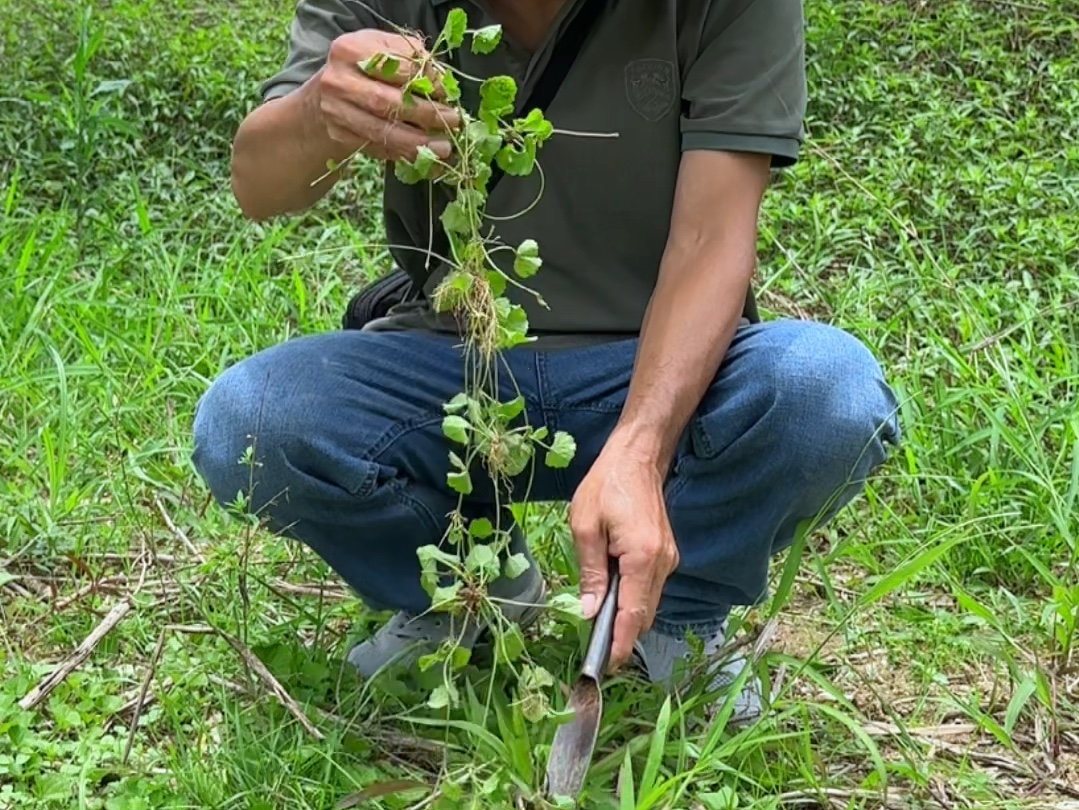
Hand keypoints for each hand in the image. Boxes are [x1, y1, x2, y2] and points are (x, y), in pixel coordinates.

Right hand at [314, 30, 459, 161]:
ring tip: (443, 147)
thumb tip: (443, 84)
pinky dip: (403, 152)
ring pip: (382, 131)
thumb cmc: (367, 68)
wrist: (329, 91)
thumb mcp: (385, 49)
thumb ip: (412, 59)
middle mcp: (338, 80)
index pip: (396, 65)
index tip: (447, 92)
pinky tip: (423, 155)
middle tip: (453, 121)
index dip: (426, 80)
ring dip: (417, 142)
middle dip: (425, 114)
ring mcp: (336, 110)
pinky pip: (376, 147)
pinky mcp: (340, 134)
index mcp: (351, 50)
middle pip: (387, 102)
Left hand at [568, 443, 679, 670]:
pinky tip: (612, 595)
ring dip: (627, 616)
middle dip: (622, 635)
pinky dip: (633, 598)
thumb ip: (590, 572)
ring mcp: (669, 559)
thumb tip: (590, 612)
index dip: (621, 644)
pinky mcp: (666, 554)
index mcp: (643, 557)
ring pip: (649, 602)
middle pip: (645, 614)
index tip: (607, 666)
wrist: (638, 457)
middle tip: (594, 650)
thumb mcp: (585, 526)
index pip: (634, 614)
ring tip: (599, 625)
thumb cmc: (607, 485)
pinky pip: (650, 586)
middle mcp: (663, 563)